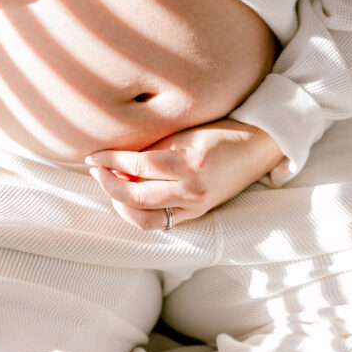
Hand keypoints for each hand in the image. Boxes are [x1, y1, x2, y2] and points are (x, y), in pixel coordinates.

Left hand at [85, 119, 283, 230]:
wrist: (257, 146)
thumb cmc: (220, 130)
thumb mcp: (185, 132)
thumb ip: (152, 148)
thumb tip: (116, 159)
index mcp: (189, 164)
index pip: (138, 167)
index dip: (110, 160)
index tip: (93, 154)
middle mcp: (192, 191)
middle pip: (136, 198)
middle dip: (108, 184)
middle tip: (96, 169)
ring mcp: (196, 207)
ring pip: (144, 219)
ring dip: (121, 204)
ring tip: (112, 184)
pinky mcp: (198, 214)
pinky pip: (160, 221)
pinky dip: (139, 212)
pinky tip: (131, 196)